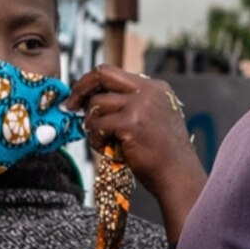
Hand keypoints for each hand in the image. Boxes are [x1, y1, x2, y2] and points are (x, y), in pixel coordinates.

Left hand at [70, 67, 203, 197]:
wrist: (178, 175)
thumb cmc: (164, 154)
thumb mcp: (155, 118)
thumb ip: (132, 104)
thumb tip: (95, 99)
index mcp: (155, 87)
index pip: (113, 73)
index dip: (92, 83)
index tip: (80, 95)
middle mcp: (149, 91)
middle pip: (102, 75)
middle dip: (80, 89)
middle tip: (70, 106)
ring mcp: (140, 106)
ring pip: (96, 104)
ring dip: (92, 124)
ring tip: (102, 140)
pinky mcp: (131, 123)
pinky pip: (98, 125)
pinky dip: (97, 140)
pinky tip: (108, 149)